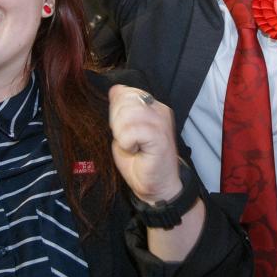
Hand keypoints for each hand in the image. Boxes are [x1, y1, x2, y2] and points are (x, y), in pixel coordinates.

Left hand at [109, 85, 181, 204]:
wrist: (156, 187)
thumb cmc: (139, 161)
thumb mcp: (124, 130)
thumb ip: (120, 110)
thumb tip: (114, 90)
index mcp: (152, 105)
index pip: (125, 91)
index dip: (115, 110)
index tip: (122, 129)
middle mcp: (159, 109)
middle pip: (124, 100)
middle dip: (116, 122)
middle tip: (126, 140)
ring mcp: (161, 122)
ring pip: (127, 114)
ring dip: (121, 133)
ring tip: (130, 145)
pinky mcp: (160, 137)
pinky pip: (132, 131)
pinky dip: (127, 143)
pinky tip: (135, 150)